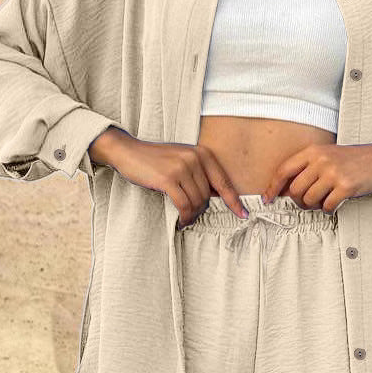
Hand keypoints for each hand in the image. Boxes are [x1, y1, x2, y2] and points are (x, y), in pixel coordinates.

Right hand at [91, 130, 246, 227]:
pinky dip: (184, 217)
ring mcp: (181, 168)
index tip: (243, 214)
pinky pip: (183, 205)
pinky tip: (180, 221)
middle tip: (191, 217)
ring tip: (185, 219)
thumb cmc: (156, 160)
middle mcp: (194, 158)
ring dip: (191, 216)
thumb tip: (216, 196)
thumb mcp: (183, 160)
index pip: (224, 182)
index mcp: (202, 154)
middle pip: (208, 196)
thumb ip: (200, 173)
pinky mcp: (167, 179)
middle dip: (201, 210)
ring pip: (196, 202)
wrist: (129, 151)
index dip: (234, 201)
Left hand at [261, 143, 371, 213]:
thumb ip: (306, 169)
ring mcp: (333, 173)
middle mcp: (321, 161)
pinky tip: (335, 202)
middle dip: (298, 201)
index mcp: (312, 152)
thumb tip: (285, 191)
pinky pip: (327, 206)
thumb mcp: (326, 156)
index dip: (273, 187)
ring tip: (325, 200)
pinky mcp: (346, 186)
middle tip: (308, 202)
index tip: (268, 199)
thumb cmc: (351, 160)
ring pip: (309, 200)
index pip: (284, 170)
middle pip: (295, 190)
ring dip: (315, 206)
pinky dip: (329, 209)